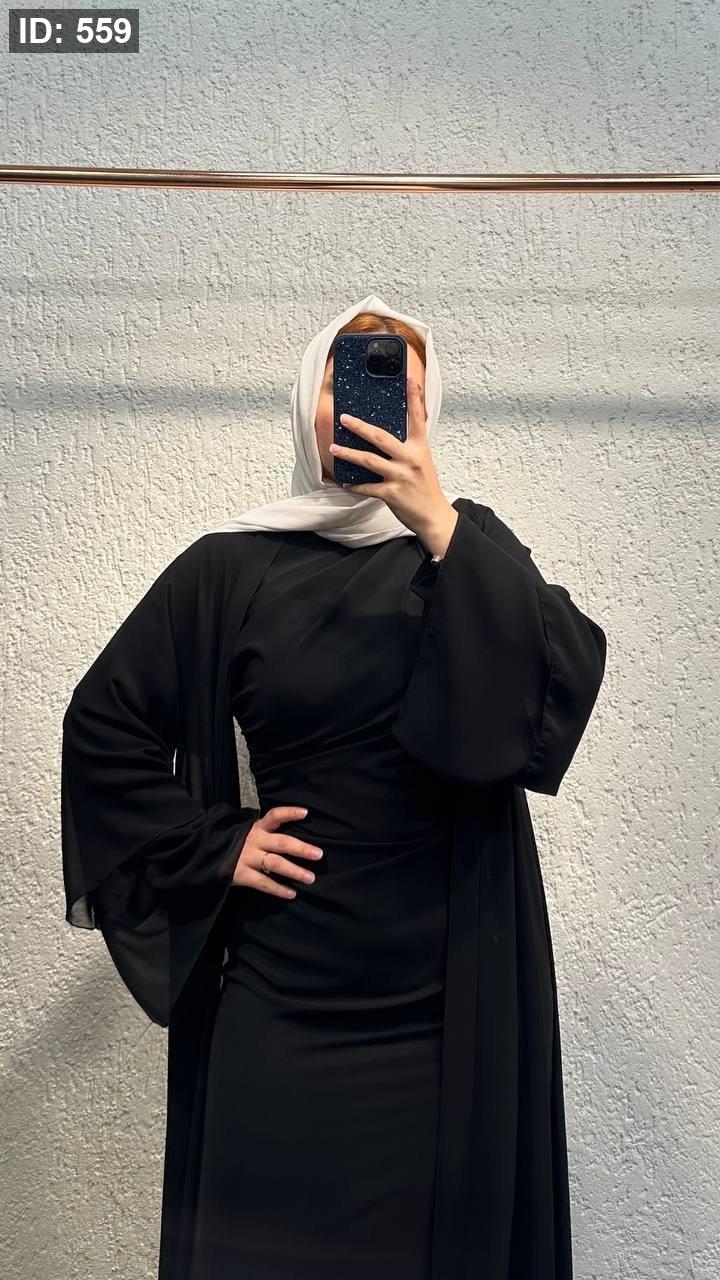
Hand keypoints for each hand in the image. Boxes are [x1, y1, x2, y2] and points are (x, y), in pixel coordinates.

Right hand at [231, 805, 323, 898]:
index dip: (289, 813)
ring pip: (275, 864)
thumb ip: (266, 833)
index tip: (306, 813)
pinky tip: (292, 894)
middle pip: (281, 843)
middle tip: (319, 855)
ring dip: (295, 871)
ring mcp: (247, 857)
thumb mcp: (248, 832)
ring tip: (310, 878)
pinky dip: (278, 889)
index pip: (274, 816)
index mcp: (256, 828)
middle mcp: (254, 840)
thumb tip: (294, 841)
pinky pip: (263, 883)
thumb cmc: (235, 843)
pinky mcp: (240, 874)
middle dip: (301, 849)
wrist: (206, 854)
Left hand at [328, 376, 458, 556]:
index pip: (418, 418)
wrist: (435, 517)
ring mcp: (401, 476)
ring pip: (369, 461)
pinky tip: (345, 483)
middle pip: (381, 437)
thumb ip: (409, 448)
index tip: (409, 378)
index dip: (414, 397)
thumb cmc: (426, 488)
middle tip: (344, 418)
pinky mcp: (392, 494)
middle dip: (360, 427)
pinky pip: (368, 488)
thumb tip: (388, 437)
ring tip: (333, 448)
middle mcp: (410, 459)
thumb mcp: (423, 462)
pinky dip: (355, 486)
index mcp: (420, 448)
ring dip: (349, 454)